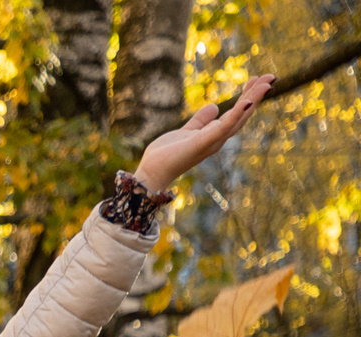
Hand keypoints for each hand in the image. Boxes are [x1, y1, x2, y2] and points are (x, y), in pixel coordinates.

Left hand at [132, 77, 270, 192]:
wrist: (152, 173)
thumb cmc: (167, 155)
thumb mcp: (187, 131)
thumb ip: (200, 121)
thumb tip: (214, 107)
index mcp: (214, 134)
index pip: (236, 113)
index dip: (248, 97)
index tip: (256, 80)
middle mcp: (217, 139)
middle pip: (242, 114)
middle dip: (256, 95)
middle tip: (270, 76)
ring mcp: (212, 141)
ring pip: (238, 118)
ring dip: (253, 100)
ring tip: (266, 84)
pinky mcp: (203, 143)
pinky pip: (223, 127)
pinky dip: (236, 115)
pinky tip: (246, 102)